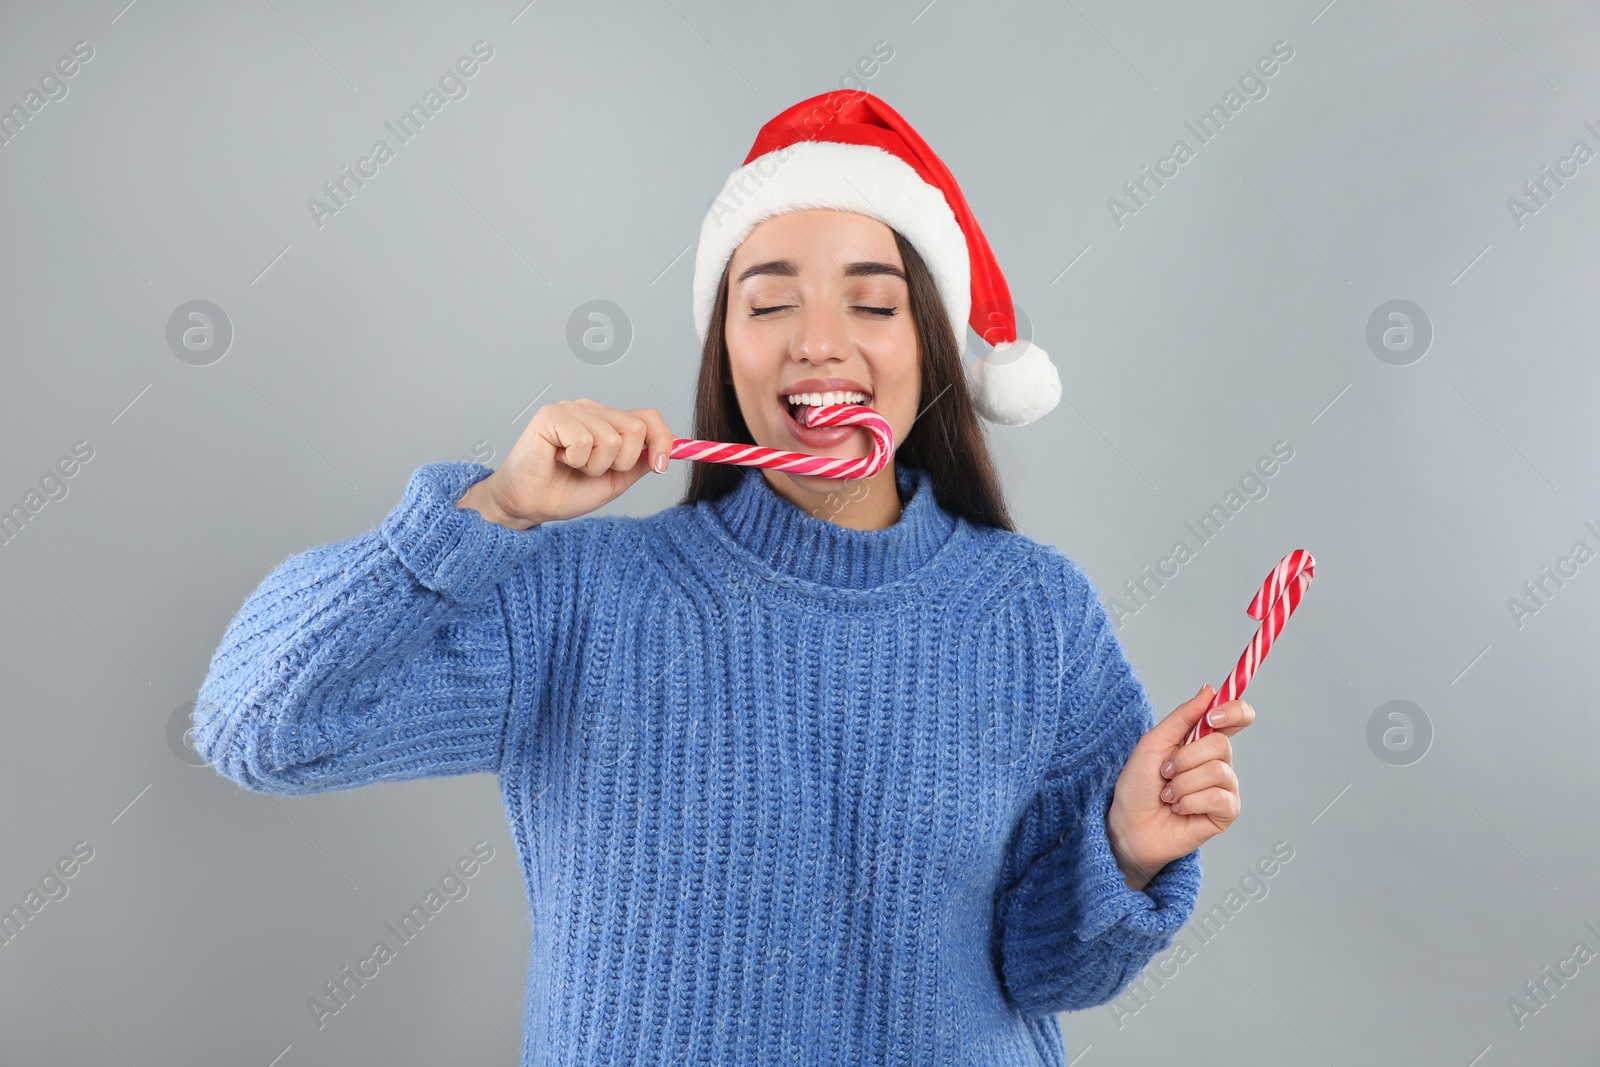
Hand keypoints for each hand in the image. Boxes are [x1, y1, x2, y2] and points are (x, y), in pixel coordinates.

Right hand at [458, 400, 675, 528]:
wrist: (528, 505)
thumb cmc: (564, 491)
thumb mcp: (614, 480)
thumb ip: (639, 462)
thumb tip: (669, 449)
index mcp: (608, 421)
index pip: (648, 417)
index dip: (662, 440)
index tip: (660, 467)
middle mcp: (591, 410)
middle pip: (635, 428)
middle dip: (621, 462)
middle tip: (594, 471)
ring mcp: (571, 409)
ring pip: (610, 438)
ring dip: (594, 466)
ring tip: (573, 467)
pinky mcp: (551, 416)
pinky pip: (584, 440)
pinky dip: (576, 460)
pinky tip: (558, 460)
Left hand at [1104, 683, 1253, 890]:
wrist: (1128, 825)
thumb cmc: (1138, 785)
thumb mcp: (1153, 743)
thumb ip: (1183, 717)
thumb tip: (1209, 690)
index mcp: (1203, 741)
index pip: (1237, 717)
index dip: (1233, 711)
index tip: (1211, 717)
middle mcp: (1218, 762)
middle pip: (1221, 744)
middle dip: (1184, 759)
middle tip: (1165, 772)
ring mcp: (1224, 788)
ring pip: (1217, 771)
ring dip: (1182, 783)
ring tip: (1168, 795)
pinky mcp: (1225, 814)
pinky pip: (1218, 797)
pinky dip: (1190, 802)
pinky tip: (1179, 809)